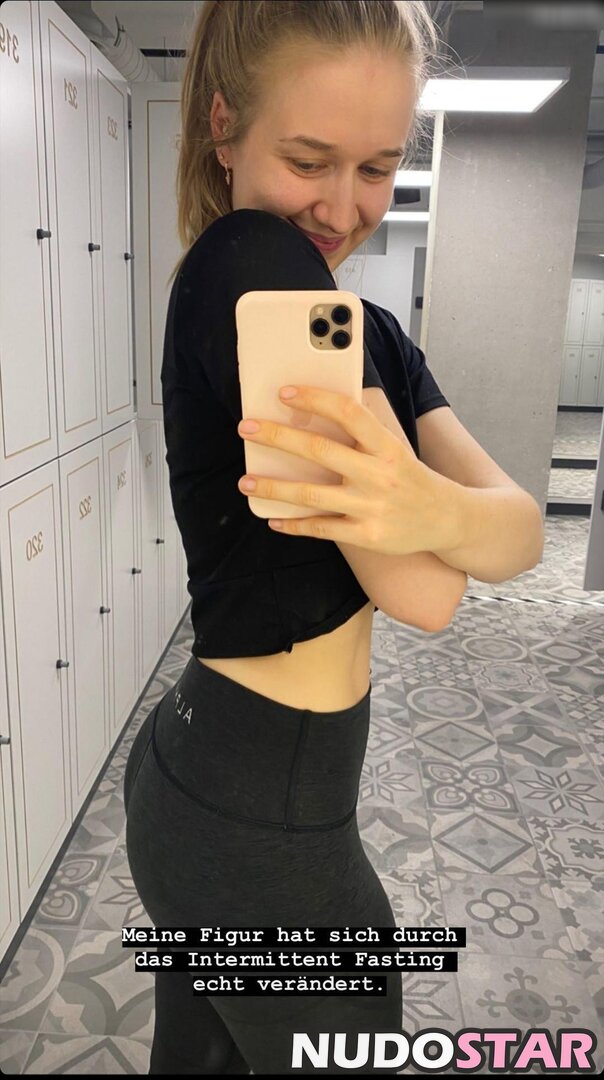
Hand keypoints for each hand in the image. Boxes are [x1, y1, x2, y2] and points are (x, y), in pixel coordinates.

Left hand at [236, 384, 448, 556]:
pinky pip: (322, 529)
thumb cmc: (410, 477)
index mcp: (387, 446)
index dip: (316, 400)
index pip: (349, 413)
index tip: (285, 393)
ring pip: (312, 495)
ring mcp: (372, 508)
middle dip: (278, 437)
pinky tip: (274, 520)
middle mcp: (379, 475)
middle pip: (320, 451)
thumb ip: (362, 434)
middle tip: (246, 429)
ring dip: (274, 488)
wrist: (447, 519)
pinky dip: (294, 525)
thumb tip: (315, 412)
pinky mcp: (367, 536)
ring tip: (246, 482)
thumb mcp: (395, 448)